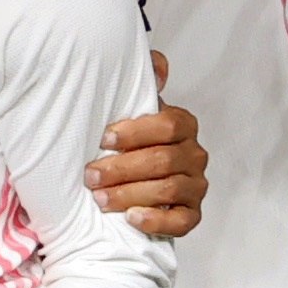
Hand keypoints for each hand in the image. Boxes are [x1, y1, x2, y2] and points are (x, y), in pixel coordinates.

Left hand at [87, 52, 207, 236]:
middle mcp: (193, 154)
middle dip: (122, 169)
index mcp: (182, 125)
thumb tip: (157, 65)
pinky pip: (181, 221)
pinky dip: (155, 220)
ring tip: (100, 199)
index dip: (135, 132)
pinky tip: (131, 218)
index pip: (167, 125)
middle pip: (163, 161)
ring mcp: (195, 186)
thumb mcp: (130, 108)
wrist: (133, 179)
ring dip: (130, 194)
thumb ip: (142, 83)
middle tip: (91, 176)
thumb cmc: (129, 141)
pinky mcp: (191, 214)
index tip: (104, 139)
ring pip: (168, 190)